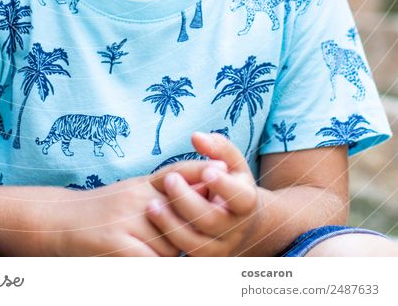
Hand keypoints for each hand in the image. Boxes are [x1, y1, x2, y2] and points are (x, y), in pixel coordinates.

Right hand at [56, 169, 203, 256]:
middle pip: (179, 216)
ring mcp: (126, 220)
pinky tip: (142, 264)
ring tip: (148, 253)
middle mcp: (136, 198)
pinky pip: (151, 262)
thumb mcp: (130, 192)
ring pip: (169, 245)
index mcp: (140, 184)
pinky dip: (154, 267)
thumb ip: (159, 192)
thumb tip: (199, 191)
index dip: (200, 172)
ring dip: (167, 256)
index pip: (177, 172)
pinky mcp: (116, 244)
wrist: (57, 222)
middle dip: (186, 230)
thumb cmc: (98, 211)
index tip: (222, 170)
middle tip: (193, 236)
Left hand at [147, 131, 257, 255]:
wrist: (240, 223)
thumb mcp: (232, 163)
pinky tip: (150, 227)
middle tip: (169, 179)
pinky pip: (184, 258)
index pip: (240, 198)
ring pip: (196, 245)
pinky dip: (166, 244)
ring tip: (151, 205)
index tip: (206, 171)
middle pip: (212, 221)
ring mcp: (220, 250)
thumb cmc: (232, 184)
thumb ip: (217, 147)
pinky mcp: (204, 261)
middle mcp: (236, 231)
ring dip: (172, 226)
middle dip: (188, 202)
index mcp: (247, 203)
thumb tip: (196, 137)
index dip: (224, 186)